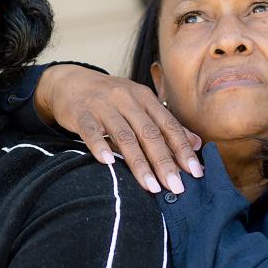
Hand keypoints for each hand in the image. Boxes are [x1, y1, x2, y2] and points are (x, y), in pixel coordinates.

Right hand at [34, 64, 203, 193]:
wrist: (70, 81)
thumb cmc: (109, 98)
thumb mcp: (139, 104)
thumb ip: (166, 124)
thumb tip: (197, 143)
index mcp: (144, 98)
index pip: (168, 125)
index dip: (183, 149)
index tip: (195, 171)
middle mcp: (127, 99)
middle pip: (150, 133)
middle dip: (165, 162)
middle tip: (176, 186)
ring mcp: (103, 106)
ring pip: (124, 136)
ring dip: (139, 163)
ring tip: (151, 186)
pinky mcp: (81, 113)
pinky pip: (91, 131)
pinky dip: (99, 146)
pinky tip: (108, 162)